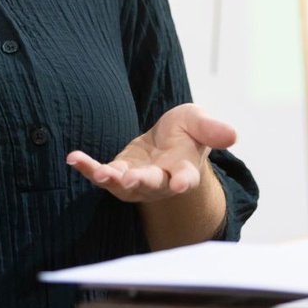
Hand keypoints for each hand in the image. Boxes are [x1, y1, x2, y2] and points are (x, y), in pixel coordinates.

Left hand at [66, 103, 236, 202]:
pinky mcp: (118, 173)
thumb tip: (234, 135)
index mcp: (185, 169)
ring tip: (99, 173)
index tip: (181, 184)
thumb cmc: (186, 132)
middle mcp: (161, 181)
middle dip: (142, 182)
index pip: (186, 178)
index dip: (183, 181)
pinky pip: (101, 174)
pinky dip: (87, 168)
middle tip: (132, 179)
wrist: (166, 139)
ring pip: (124, 186)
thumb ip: (212, 129)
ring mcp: (137, 180)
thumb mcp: (199, 121)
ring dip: (111, 180)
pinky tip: (74, 158)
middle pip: (152, 184)